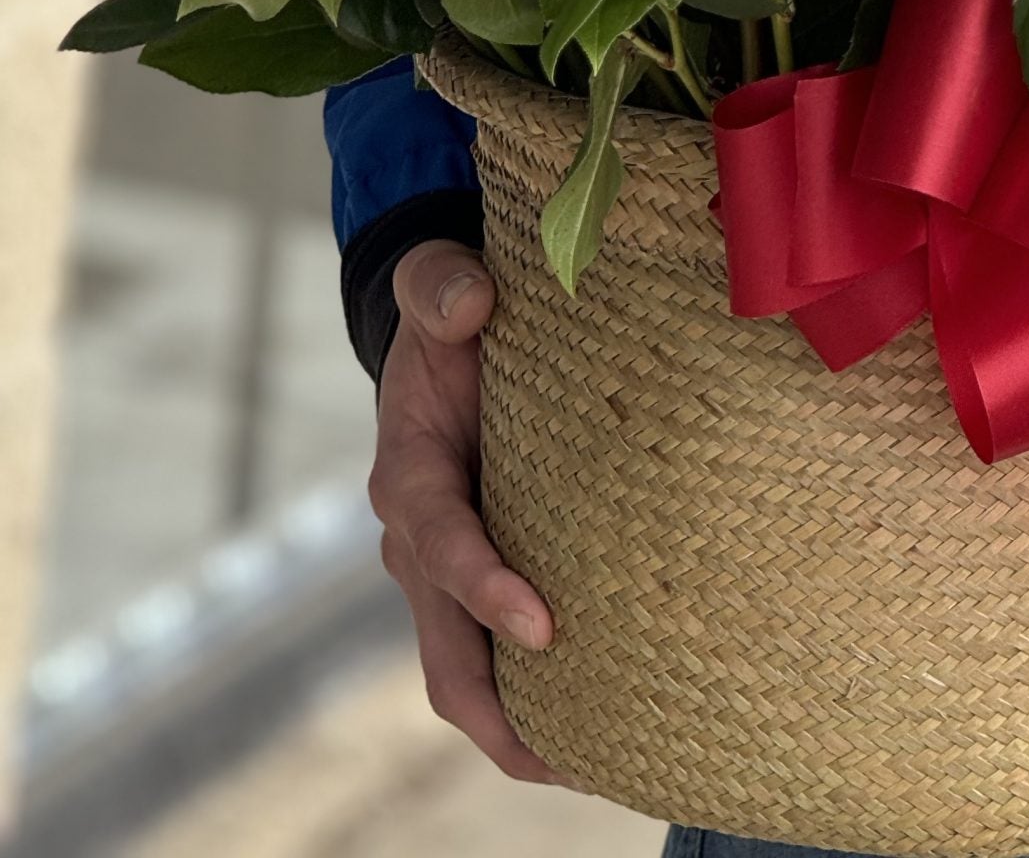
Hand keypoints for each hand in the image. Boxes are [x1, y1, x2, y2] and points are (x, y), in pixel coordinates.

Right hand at [369, 239, 564, 785]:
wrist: (443, 332)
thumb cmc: (450, 309)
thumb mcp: (435, 278)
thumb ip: (441, 284)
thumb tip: (472, 304)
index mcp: (410, 473)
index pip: (441, 544)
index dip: (485, 588)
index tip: (543, 625)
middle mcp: (420, 539)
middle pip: (444, 650)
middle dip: (497, 710)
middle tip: (571, 755)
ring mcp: (447, 572)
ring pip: (466, 674)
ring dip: (519, 728)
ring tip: (599, 766)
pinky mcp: (482, 579)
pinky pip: (496, 656)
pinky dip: (536, 702)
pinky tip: (602, 729)